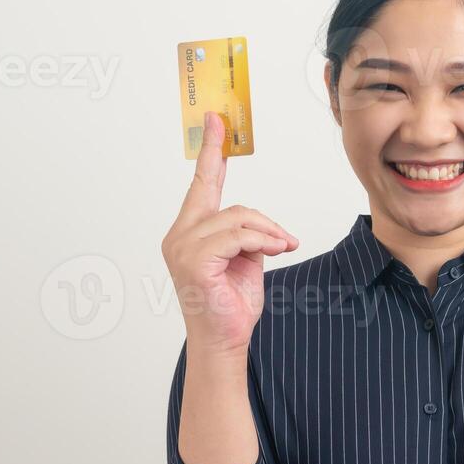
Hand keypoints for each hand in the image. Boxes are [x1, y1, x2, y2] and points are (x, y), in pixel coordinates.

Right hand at [161, 111, 298, 354]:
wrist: (227, 341)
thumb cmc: (232, 305)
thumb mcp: (246, 259)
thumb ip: (247, 234)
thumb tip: (264, 226)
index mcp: (188, 232)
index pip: (202, 185)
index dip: (210, 152)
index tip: (216, 122)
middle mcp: (178, 236)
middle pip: (224, 200)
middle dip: (261, 219)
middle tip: (284, 239)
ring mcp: (182, 248)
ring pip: (237, 218)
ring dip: (267, 233)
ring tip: (281, 249)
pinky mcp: (194, 261)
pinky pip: (237, 236)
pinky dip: (261, 242)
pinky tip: (274, 253)